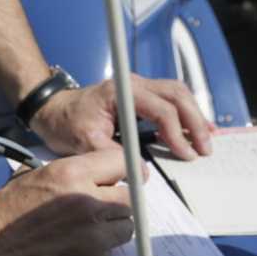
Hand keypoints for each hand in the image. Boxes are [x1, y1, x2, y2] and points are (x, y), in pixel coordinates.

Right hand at [0, 149, 134, 255]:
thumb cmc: (1, 218)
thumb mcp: (27, 177)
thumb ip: (63, 170)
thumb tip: (88, 166)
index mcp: (70, 174)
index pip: (122, 162)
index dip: (126, 169)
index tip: (127, 175)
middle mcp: (88, 202)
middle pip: (130, 197)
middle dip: (117, 201)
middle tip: (100, 207)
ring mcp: (94, 237)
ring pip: (125, 227)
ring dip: (111, 228)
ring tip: (85, 232)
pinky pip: (110, 253)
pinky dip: (97, 252)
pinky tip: (72, 251)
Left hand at [30, 74, 214, 159]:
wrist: (50, 110)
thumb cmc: (64, 123)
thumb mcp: (85, 143)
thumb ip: (114, 156)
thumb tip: (142, 171)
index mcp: (120, 92)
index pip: (160, 108)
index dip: (176, 132)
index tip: (185, 154)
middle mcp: (133, 84)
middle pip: (177, 94)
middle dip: (194, 121)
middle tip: (205, 148)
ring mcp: (137, 87)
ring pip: (177, 93)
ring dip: (193, 116)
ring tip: (206, 140)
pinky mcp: (138, 96)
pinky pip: (168, 99)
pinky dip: (183, 113)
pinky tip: (192, 131)